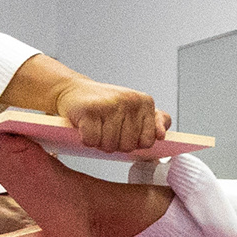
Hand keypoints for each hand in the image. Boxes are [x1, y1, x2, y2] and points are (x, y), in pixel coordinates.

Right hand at [51, 78, 167, 154]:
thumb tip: (161, 135)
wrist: (74, 91)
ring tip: (96, 126)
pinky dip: (86, 139)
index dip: (133, 142)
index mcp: (145, 102)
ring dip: (99, 142)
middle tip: (106, 128)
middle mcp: (130, 101)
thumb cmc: (105, 105)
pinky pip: (91, 141)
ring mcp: (110, 104)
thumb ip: (154, 122)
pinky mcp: (89, 110)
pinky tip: (85, 126)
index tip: (123, 130)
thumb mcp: (134, 111)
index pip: (147, 141)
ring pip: (109, 146)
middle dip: (114, 143)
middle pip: (127, 146)